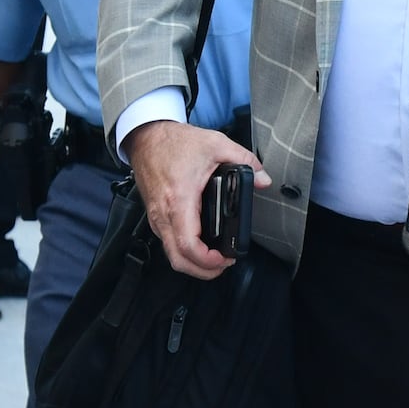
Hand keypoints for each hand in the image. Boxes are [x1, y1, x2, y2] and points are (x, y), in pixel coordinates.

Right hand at [128, 120, 263, 280]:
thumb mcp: (215, 144)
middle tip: (224, 264)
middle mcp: (163, 214)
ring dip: (193, 263)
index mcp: (179, 199)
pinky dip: (184, 252)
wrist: (146, 136)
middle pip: (178, 260)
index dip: (208, 261)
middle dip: (203, 271)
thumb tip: (262, 179)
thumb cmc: (174, 142)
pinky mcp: (154, 217)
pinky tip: (200, 246)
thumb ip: (244, 160)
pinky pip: (167, 243)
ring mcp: (156, 218)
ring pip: (171, 255)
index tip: (225, 259)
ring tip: (216, 258)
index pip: (189, 245)